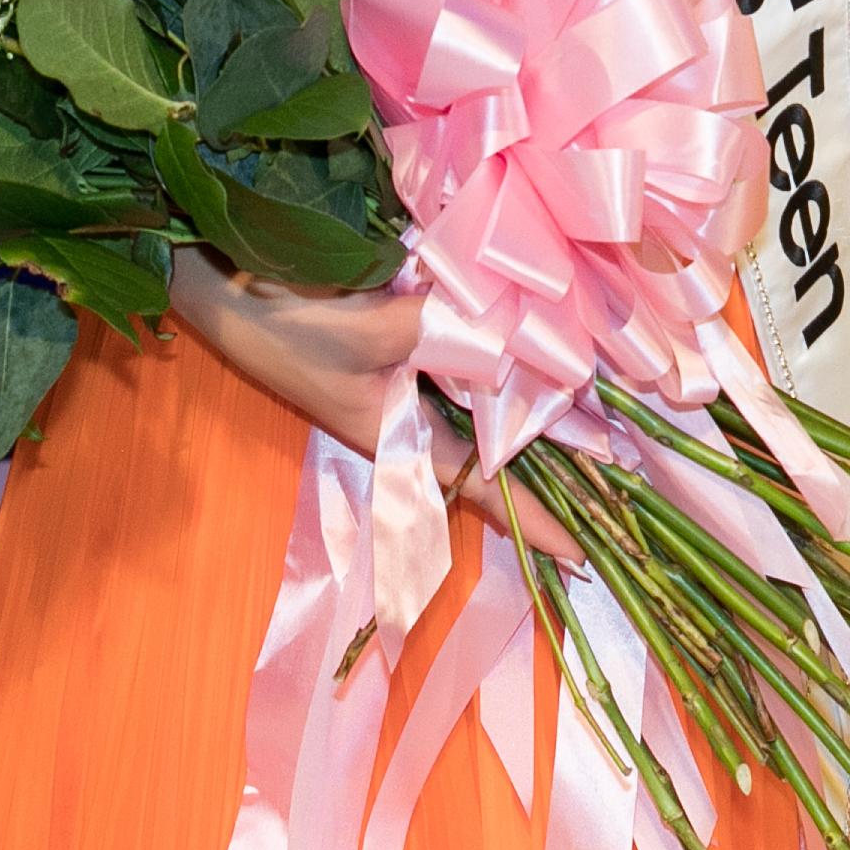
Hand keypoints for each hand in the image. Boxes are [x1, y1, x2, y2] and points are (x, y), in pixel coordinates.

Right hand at [157, 250, 582, 570]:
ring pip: (485, 416)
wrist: (229, 291)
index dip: (534, 523)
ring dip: (536, 421)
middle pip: (493, 459)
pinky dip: (503, 369)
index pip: (484, 489)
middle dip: (553, 474)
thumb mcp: (363, 334)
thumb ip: (433, 334)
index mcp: (401, 439)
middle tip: (620, 484)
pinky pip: (465, 371)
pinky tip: (535, 353)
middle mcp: (410, 424)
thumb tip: (501, 334)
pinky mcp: (397, 352)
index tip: (582, 558)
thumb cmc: (288, 326)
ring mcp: (403, 391)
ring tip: (602, 430)